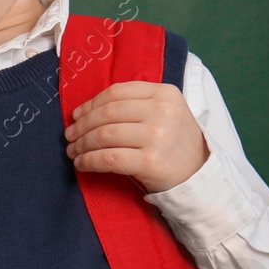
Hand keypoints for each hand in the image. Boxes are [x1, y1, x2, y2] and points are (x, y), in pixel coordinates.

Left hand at [63, 80, 208, 193]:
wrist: (199, 175)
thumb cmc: (174, 142)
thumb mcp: (165, 112)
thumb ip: (134, 104)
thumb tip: (84, 111)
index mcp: (164, 93)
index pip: (116, 92)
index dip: (91, 104)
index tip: (76, 115)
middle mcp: (162, 111)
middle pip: (107, 113)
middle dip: (82, 126)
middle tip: (69, 136)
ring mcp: (158, 136)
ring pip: (105, 135)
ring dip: (82, 144)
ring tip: (73, 151)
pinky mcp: (151, 162)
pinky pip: (109, 158)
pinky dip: (89, 161)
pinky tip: (82, 164)